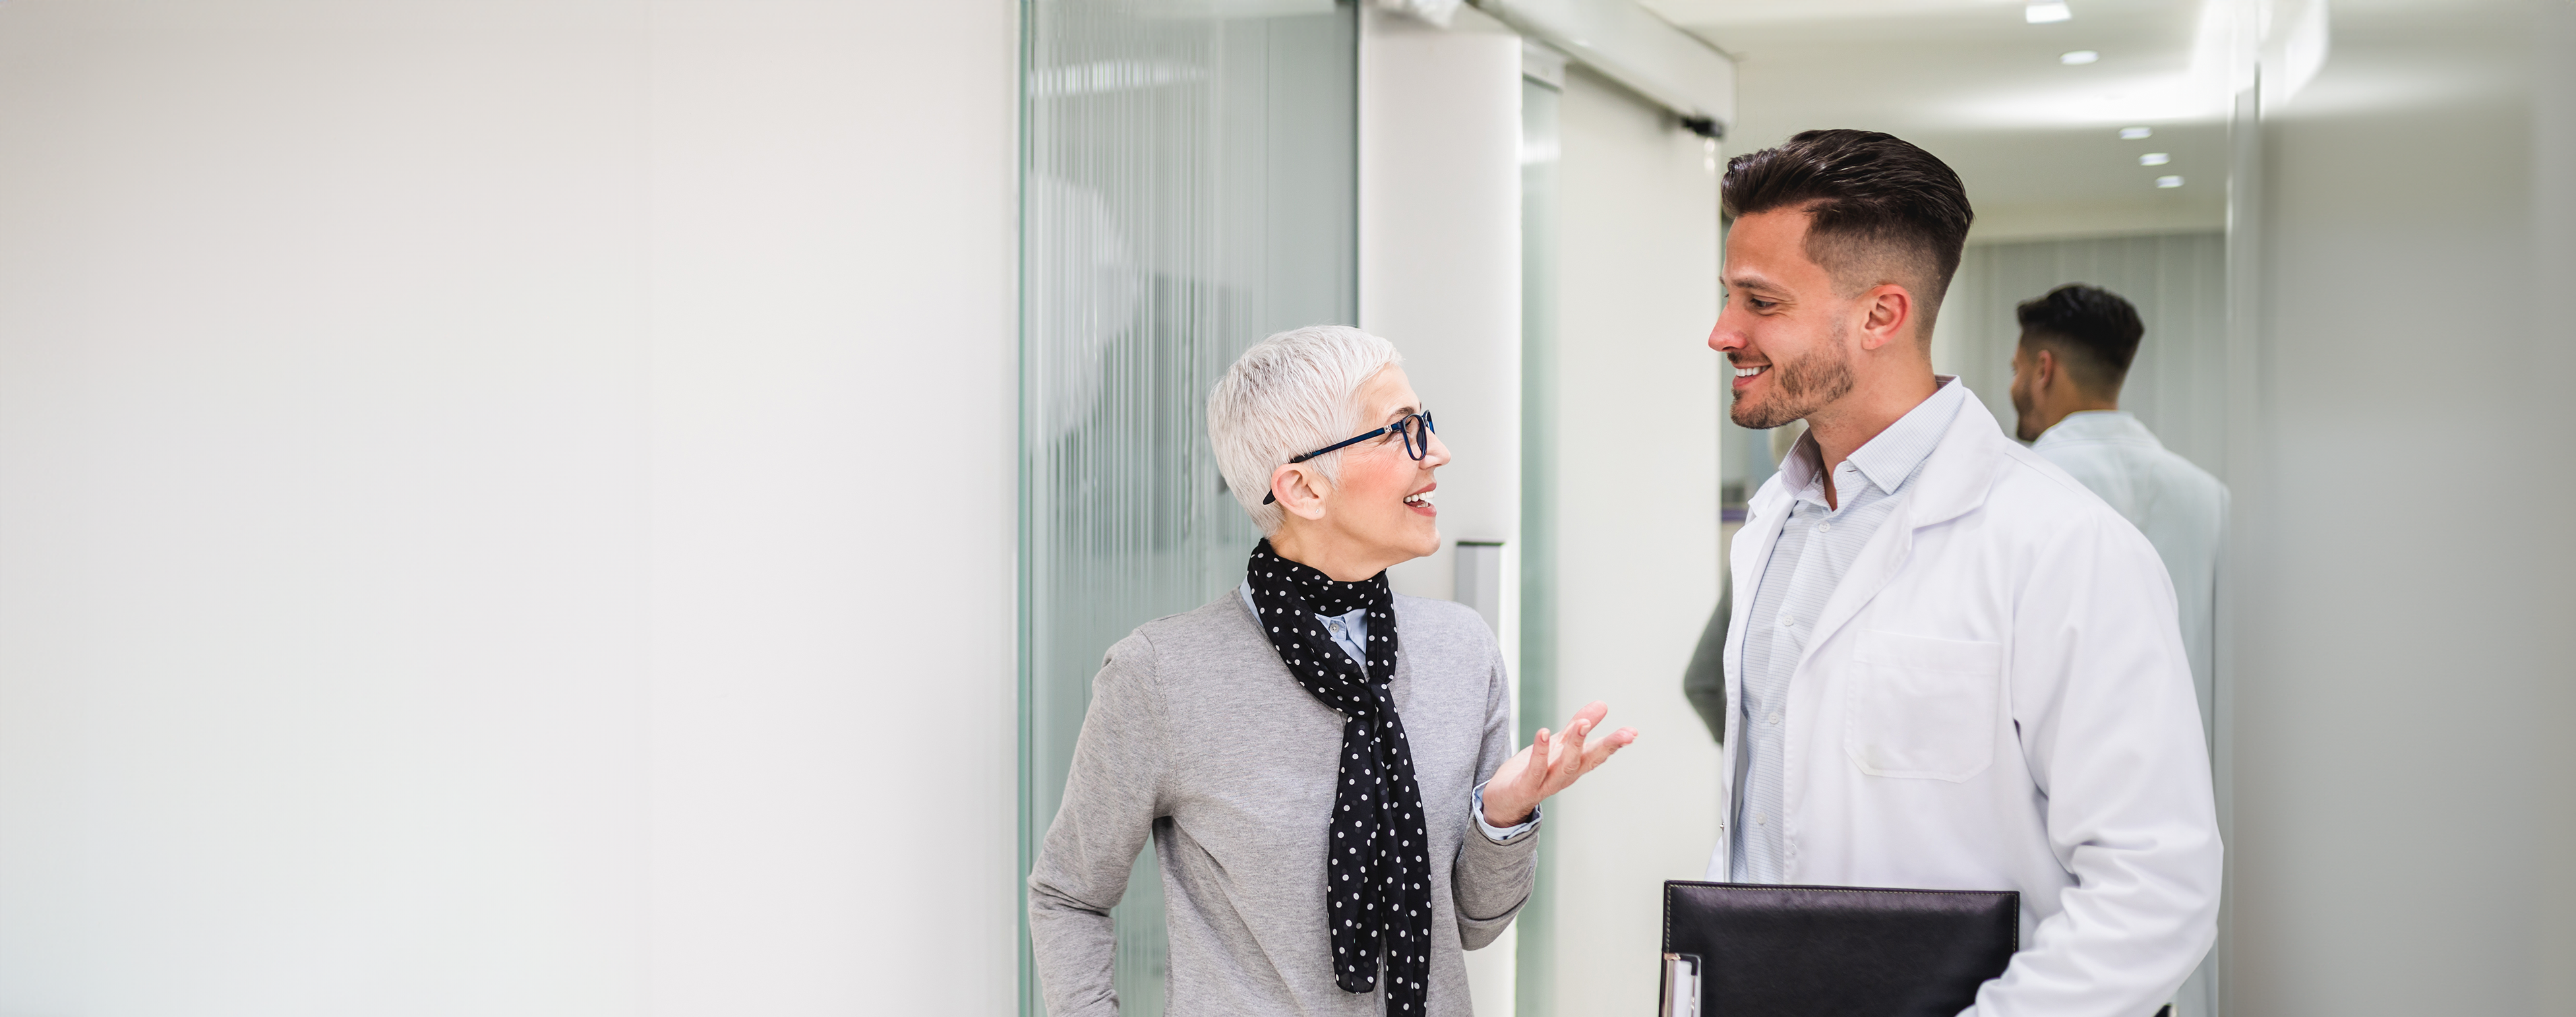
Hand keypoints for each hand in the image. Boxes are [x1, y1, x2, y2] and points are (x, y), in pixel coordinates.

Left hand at [1481, 701, 1636, 826]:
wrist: (1504, 800)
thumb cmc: (1534, 771)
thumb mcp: (1558, 745)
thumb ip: (1578, 727)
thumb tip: (1603, 705)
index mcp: (1574, 766)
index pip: (1598, 753)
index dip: (1615, 743)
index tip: (1633, 732)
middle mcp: (1564, 776)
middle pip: (1588, 760)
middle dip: (1607, 746)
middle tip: (1624, 734)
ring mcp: (1546, 783)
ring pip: (1566, 766)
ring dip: (1576, 746)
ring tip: (1582, 724)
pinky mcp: (1526, 786)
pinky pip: (1535, 769)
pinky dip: (1541, 752)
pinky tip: (1544, 732)